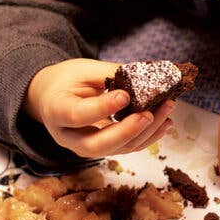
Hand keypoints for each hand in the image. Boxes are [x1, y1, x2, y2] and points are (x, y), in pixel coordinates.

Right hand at [24, 58, 173, 157]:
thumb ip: (109, 74)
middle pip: (98, 145)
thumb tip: (146, 75)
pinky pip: (127, 148)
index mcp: (57, 112)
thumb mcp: (82, 70)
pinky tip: (165, 122)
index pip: (78, 116)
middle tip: (148, 114)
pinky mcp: (103, 148)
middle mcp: (69, 137)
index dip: (102, 108)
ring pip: (117, 149)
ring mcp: (86, 147)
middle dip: (127, 132)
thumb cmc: (67, 80)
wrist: (53, 97)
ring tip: (166, 109)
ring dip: (146, 132)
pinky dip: (149, 136)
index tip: (125, 96)